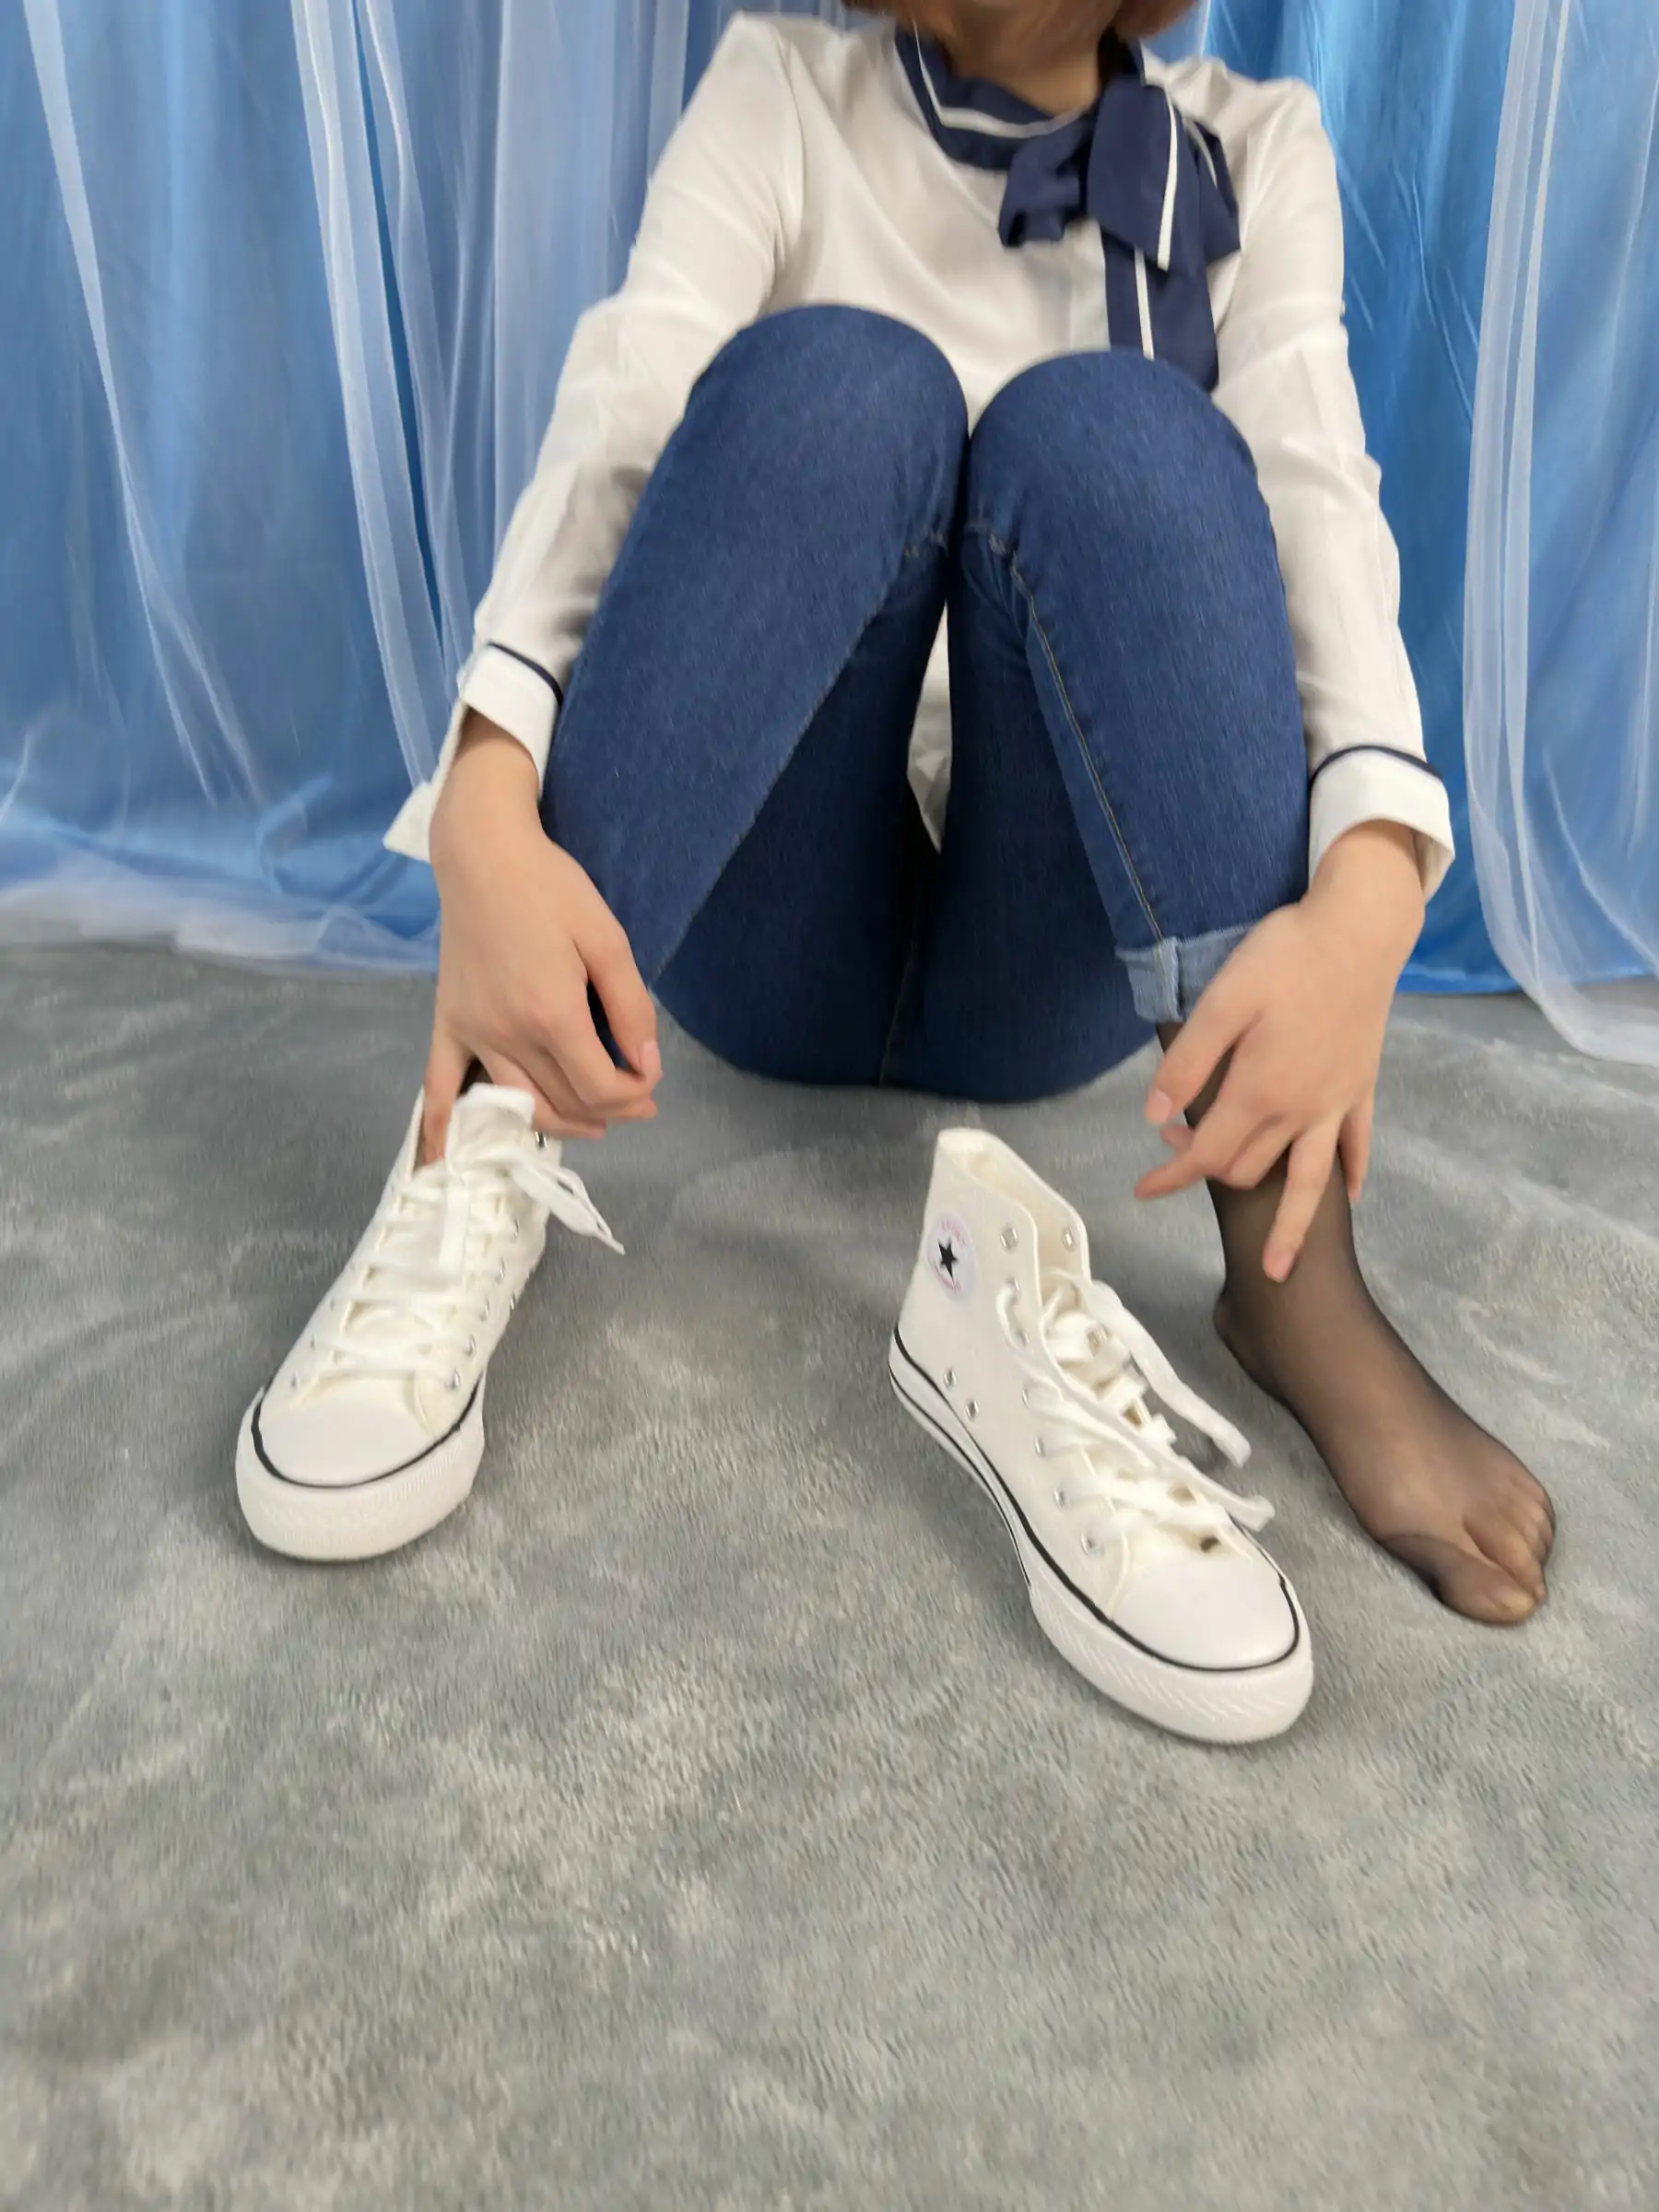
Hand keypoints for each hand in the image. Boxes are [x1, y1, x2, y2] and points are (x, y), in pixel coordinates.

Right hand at [423, 714, 659, 1160]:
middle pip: (565, 1103)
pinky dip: (442, 1130)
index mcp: (551, 1015)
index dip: (633, 1095)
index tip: (651, 1080)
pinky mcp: (447, 1024)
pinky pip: (438, 1087)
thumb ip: (631, 1008)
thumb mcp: (608, 940)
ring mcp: (472, 1034)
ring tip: (597, 1118)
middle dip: (610, 1110)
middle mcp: (507, 1036)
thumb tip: (646, 1065)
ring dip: (562, 1122)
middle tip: (639, 1098)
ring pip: (519, 1105)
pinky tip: (447, 1162)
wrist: (483, 854)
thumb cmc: (551, 889)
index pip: (599, 1088)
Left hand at [1134, 823, 1424, 1280]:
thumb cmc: (1285, 957)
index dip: (1169, 1177)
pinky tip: (1351, 1197)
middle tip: (1179, 1151)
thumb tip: (1155, 1119)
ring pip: (1311, 1184)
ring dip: (1292, 1227)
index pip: (1205, 1155)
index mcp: (1260, 1093)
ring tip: (1280, 1267)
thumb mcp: (1221, 1001)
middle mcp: (1301, 1112)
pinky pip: (1360, 1148)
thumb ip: (1186, 1064)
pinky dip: (1353, 1177)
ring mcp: (1337, 1105)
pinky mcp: (1363, 1088)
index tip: (1142, 1190)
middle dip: (1210, 1173)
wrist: (1361, 931)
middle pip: (1249, 1169)